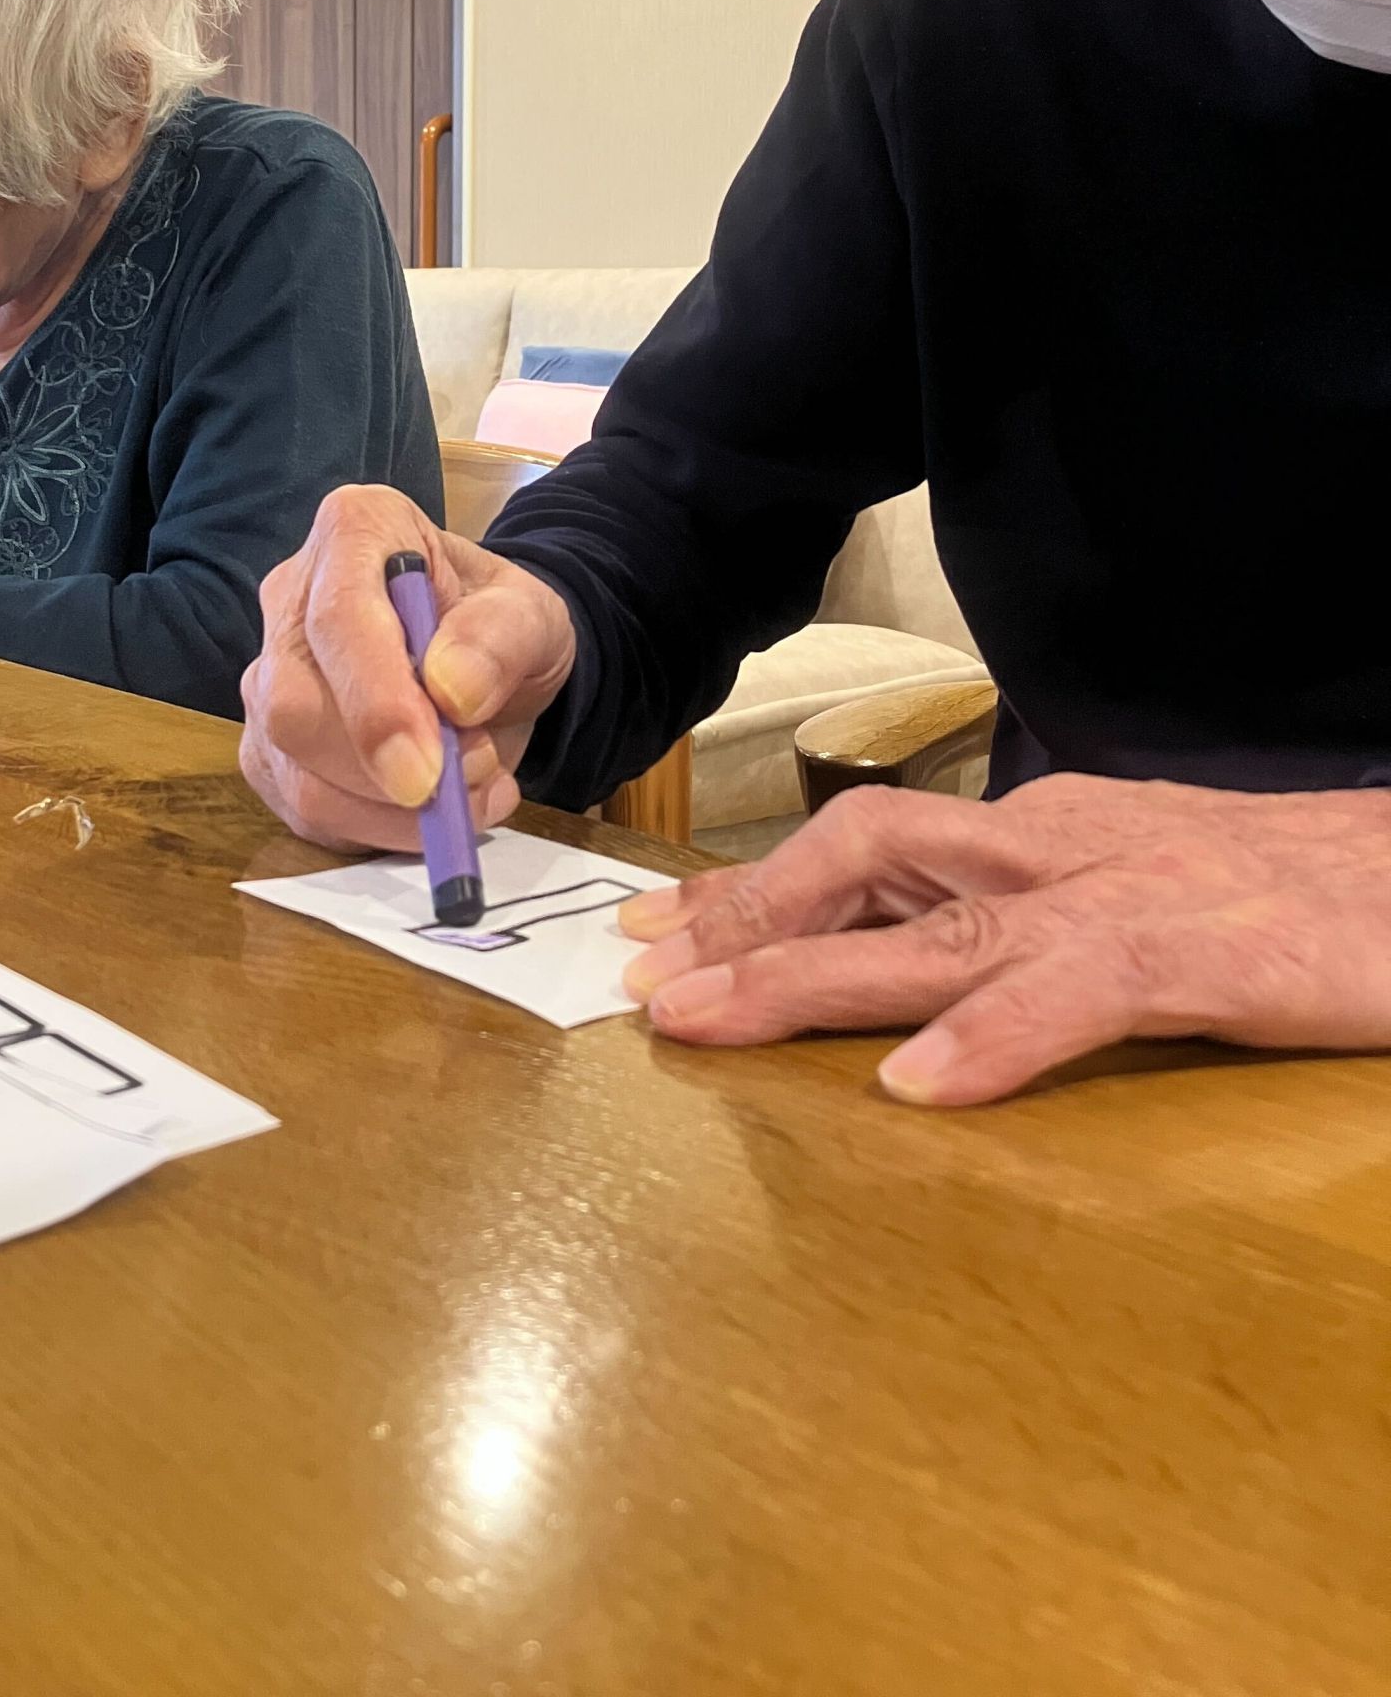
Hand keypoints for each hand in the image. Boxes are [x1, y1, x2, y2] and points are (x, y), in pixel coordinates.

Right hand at [240, 484, 577, 850]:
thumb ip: (500, 637)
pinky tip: (436, 813)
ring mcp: (269, 679)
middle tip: (477, 774)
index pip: (337, 618)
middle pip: (294, 706)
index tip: (426, 773)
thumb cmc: (498, 625)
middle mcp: (290, 599)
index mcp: (354, 531)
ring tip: (475, 788)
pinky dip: (380, 834)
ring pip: (297, 773)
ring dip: (394, 812)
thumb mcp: (531, 615)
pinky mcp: (271, 751)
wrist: (486, 666)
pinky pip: (307, 814)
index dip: (376, 702)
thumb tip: (451, 690)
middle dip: (387, 770)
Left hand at [618, 773, 1390, 1104]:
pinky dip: (994, 1038)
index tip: (659, 932)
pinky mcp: (1200, 954)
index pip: (863, 847)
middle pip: (864, 865)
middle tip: (643, 982)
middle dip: (744, 921)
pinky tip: (923, 1085)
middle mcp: (1053, 848)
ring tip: (709, 1022)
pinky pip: (1076, 993)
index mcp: (1036, 834)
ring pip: (935, 928)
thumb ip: (1017, 921)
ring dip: (809, 975)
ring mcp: (1120, 896)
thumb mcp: (1125, 891)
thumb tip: (903, 969)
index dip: (752, 890)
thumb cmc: (1275, 893)